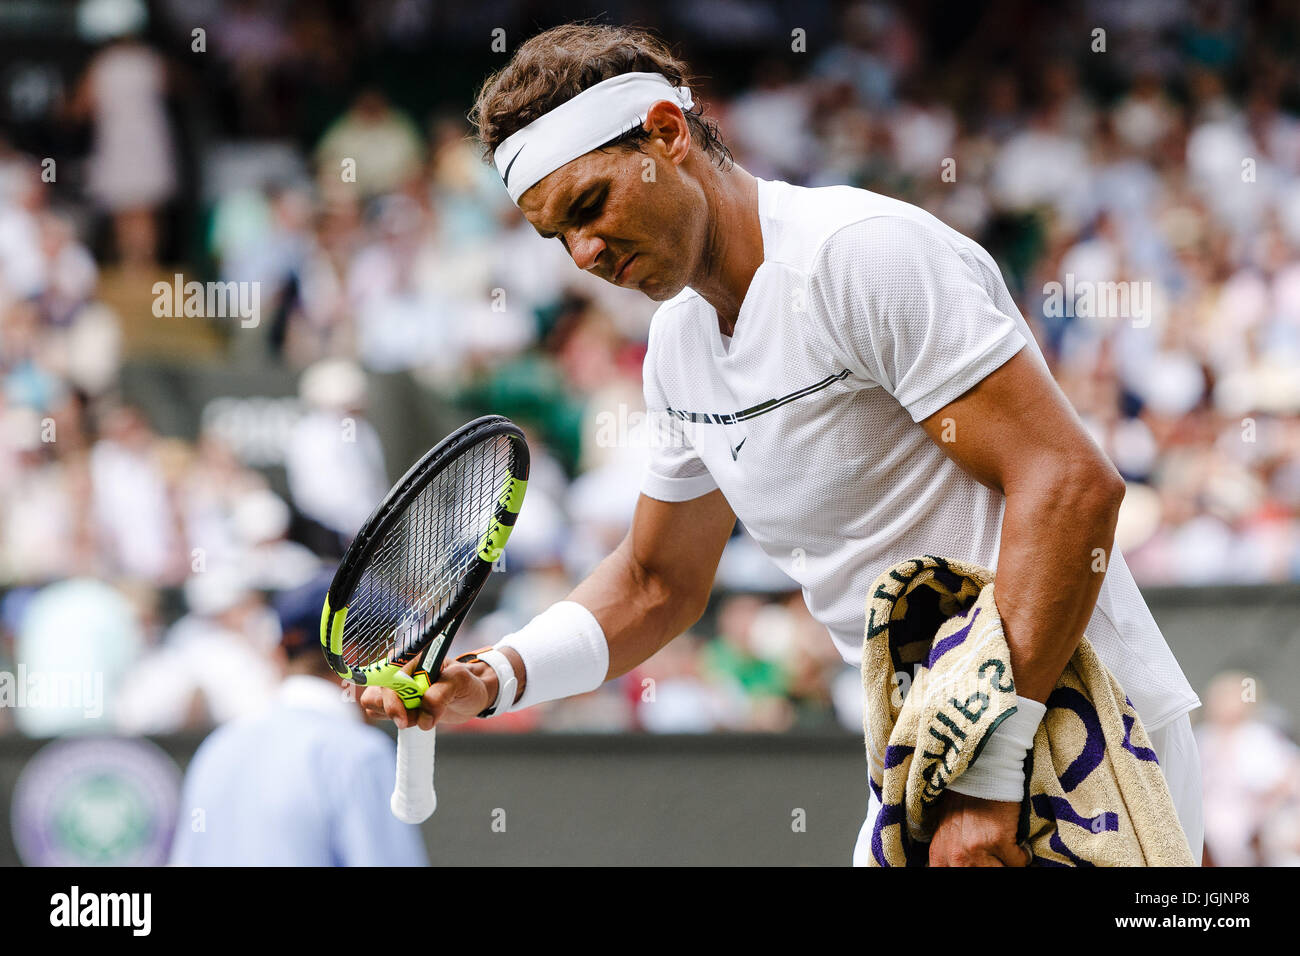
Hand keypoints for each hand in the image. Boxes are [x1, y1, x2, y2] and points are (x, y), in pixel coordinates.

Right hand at [359, 659, 496, 730]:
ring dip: (396, 715)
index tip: (403, 717)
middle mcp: (398, 668)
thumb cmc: (465, 683)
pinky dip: (395, 718)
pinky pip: (377, 711)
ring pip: (373, 702)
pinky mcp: (393, 700)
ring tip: (420, 715)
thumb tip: (423, 713)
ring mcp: (393, 684)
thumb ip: (440, 694)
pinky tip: (414, 716)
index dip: (391, 698)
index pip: (386, 674)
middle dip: (396, 711)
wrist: (470, 696)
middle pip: (376, 692)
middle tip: (418, 718)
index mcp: (412, 656)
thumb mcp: (460, 682)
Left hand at [928, 791, 1029, 866]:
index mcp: (939, 854)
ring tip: (1007, 853)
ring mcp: (976, 847)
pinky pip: (1018, 862)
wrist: (981, 773)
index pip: (949, 876)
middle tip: (998, 858)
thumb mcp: (946, 830)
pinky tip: (1015, 842)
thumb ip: (950, 853)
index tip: (985, 862)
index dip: (974, 869)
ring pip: (1000, 871)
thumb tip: (962, 865)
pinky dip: (1021, 855)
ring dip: (1007, 863)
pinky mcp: (997, 839)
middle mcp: (955, 854)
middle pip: (980, 874)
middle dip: (993, 866)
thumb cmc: (965, 800)